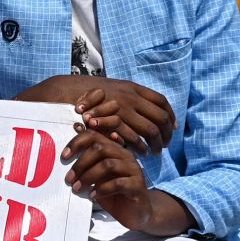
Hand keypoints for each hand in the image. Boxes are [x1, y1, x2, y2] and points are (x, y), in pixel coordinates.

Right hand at [16, 76, 173, 153]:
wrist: (67, 92)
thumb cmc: (89, 94)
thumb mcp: (114, 89)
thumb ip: (131, 97)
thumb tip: (149, 108)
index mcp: (133, 88)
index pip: (161, 101)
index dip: (170, 115)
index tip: (172, 127)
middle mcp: (131, 97)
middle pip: (160, 117)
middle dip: (166, 133)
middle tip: (165, 144)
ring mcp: (123, 109)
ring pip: (150, 129)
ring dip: (155, 143)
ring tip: (154, 152)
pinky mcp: (113, 122)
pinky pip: (133, 137)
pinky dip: (139, 147)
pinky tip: (140, 152)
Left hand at [61, 128, 197, 235]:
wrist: (136, 212)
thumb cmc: (112, 193)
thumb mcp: (96, 178)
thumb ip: (86, 166)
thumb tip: (64, 156)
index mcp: (114, 149)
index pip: (95, 135)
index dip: (77, 142)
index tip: (64, 156)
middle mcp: (125, 155)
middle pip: (100, 148)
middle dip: (81, 163)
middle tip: (69, 178)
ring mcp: (134, 170)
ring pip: (108, 164)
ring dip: (88, 176)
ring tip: (77, 188)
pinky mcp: (138, 186)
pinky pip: (119, 183)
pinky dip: (102, 189)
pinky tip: (92, 196)